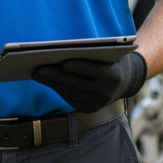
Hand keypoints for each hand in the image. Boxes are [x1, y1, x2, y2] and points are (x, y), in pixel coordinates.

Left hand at [32, 52, 147, 113]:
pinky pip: (69, 98)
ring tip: (37, 73)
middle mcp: (105, 93)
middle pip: (75, 83)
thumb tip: (63, 53)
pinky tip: (47, 80)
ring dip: (51, 83)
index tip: (62, 62)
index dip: (77, 66)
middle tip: (38, 68)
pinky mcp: (88, 109)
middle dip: (55, 75)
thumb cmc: (112, 60)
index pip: (92, 70)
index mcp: (112, 77)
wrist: (125, 81)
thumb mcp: (108, 54)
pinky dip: (57, 88)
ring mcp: (96, 104)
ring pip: (69, 92)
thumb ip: (92, 53)